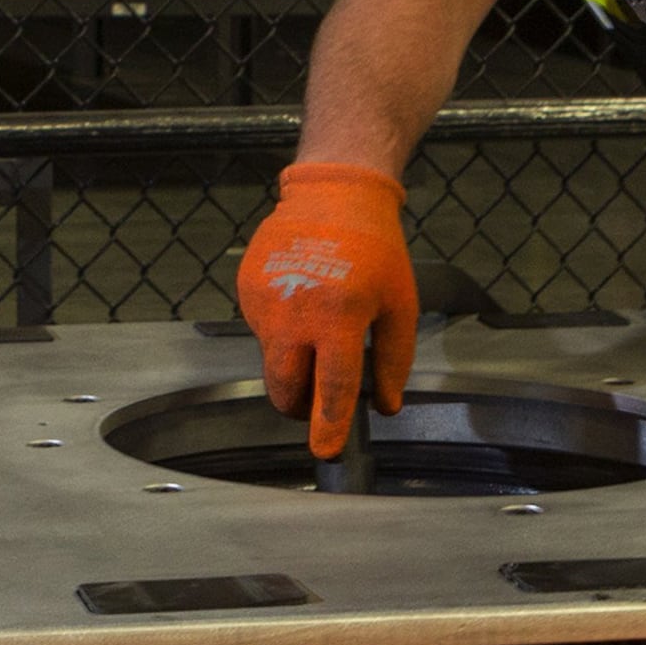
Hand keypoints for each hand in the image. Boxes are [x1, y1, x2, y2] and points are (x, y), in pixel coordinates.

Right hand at [237, 163, 419, 458]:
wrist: (334, 194)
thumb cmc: (374, 248)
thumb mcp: (399, 304)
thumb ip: (393, 360)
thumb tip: (384, 405)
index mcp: (338, 316)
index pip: (329, 387)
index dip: (327, 425)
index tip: (324, 450)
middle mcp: (295, 311)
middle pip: (284, 386)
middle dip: (297, 405)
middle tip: (315, 398)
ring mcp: (264, 300)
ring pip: (271, 358)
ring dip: (292, 359)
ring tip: (318, 321)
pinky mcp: (246, 289)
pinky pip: (261, 329)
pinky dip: (280, 329)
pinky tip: (300, 299)